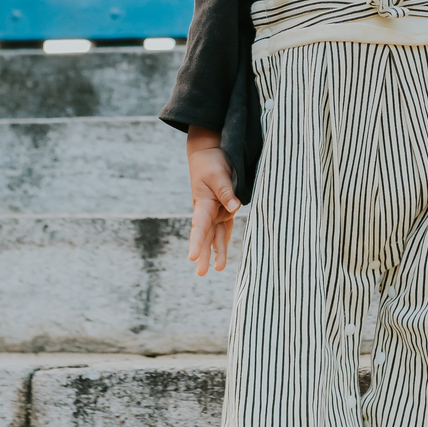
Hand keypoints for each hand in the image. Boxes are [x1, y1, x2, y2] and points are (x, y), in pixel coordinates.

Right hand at [187, 128, 240, 275]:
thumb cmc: (211, 162)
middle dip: (204, 254)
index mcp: (203, 203)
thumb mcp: (219, 174)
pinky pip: (224, 228)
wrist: (208, 152)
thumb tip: (234, 208)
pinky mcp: (223, 208)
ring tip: (217, 269)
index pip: (200, 226)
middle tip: (201, 273)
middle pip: (205, 235)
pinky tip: (222, 254)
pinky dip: (223, 240)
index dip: (197, 242)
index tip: (192, 258)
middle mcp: (208, 210)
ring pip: (215, 235)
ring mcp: (215, 210)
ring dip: (215, 251)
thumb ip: (227, 192)